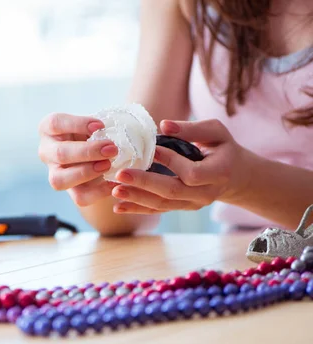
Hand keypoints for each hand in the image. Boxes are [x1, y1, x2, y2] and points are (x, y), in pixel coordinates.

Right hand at [38, 113, 118, 206]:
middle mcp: (46, 151)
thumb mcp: (92, 123)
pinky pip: (79, 197)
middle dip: (88, 152)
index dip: (77, 124)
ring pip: (60, 180)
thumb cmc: (92, 132)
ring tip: (108, 165)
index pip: (55, 124)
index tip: (100, 126)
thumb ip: (97, 126)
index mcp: (48, 129)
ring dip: (86, 173)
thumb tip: (111, 130)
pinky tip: (114, 183)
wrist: (96, 154)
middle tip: (112, 149)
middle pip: (60, 153)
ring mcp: (54, 173)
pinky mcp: (69, 191)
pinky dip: (98, 192)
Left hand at [111, 119, 251, 213]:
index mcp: (218, 173)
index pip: (192, 173)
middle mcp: (205, 193)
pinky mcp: (181, 207)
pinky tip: (118, 207)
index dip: (172, 162)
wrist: (235, 177)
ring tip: (115, 190)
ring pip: (163, 205)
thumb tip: (163, 125)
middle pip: (172, 192)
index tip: (152, 149)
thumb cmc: (224, 148)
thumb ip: (192, 128)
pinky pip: (158, 211)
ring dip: (137, 198)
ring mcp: (193, 204)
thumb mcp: (216, 132)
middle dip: (145, 184)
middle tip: (121, 174)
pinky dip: (137, 209)